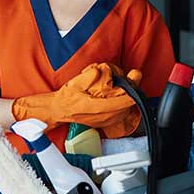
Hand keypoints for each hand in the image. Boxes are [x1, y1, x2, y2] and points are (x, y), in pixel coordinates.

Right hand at [11, 63, 142, 136]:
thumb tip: (101, 70)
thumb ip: (89, 76)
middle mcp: (104, 117)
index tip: (134, 77)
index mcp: (97, 107)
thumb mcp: (76, 82)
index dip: (133, 88)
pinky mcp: (105, 122)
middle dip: (131, 90)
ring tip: (124, 85)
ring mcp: (105, 121)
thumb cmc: (66, 97)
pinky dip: (123, 104)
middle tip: (130, 77)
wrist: (58, 110)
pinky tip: (118, 96)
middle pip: (128, 105)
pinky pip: (121, 113)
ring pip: (126, 110)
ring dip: (127, 97)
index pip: (124, 101)